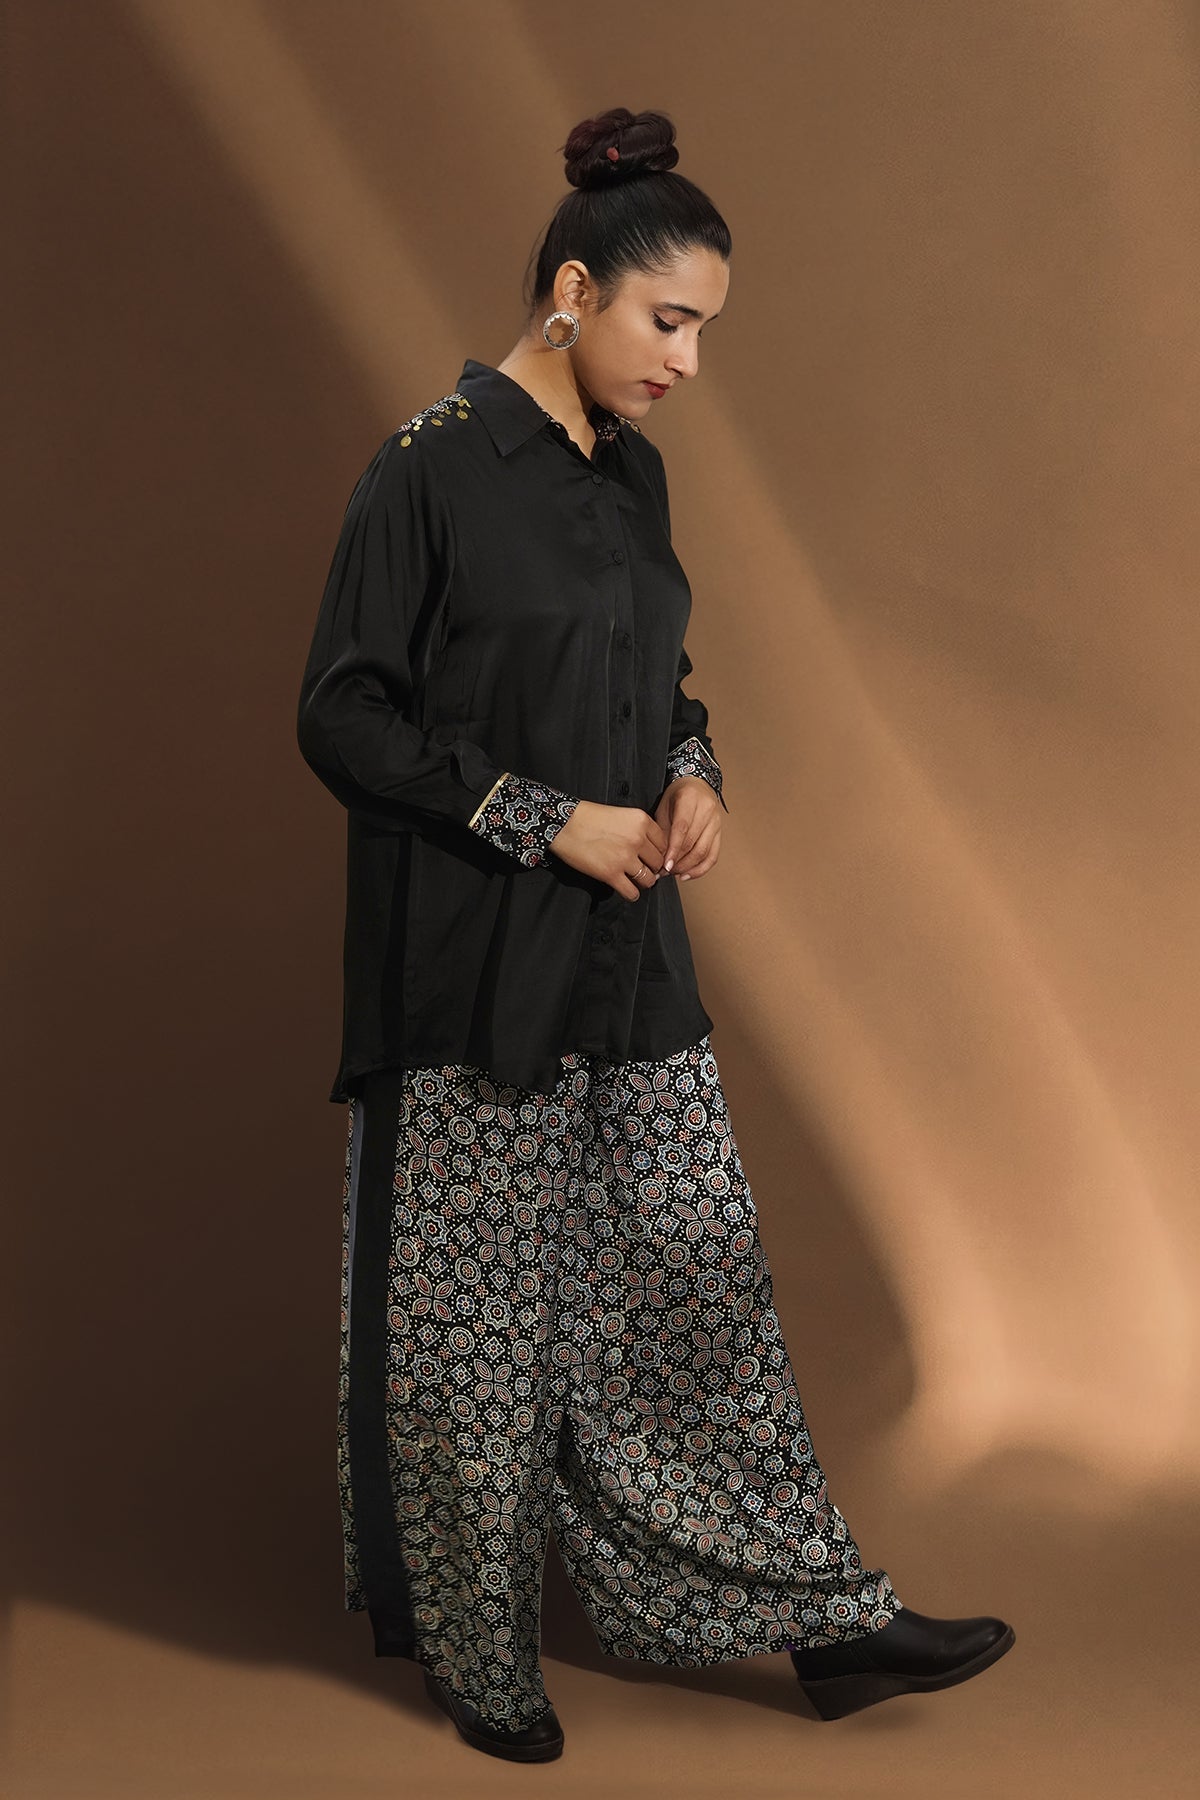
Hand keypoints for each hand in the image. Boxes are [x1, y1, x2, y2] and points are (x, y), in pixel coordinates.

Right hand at [547, 799, 667, 900]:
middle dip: (652, 868)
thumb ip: (638, 829)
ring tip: (635, 880)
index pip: (664, 843)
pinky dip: (632, 894)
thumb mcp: (621, 814)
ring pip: (648, 879)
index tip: (651, 857)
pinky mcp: (611, 873)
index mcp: (642, 821)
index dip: (658, 852)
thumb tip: (649, 850)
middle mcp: (637, 839)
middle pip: (658, 862)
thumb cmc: (589, 818)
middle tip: (643, 869)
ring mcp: (625, 857)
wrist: (564, 824)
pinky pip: (632, 892)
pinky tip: (627, 890)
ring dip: (643, 882)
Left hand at [653, 776, 722, 880]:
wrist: (696, 785)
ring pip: (704, 852)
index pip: (682, 829)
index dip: (673, 850)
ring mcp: (716, 822)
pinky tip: (688, 874)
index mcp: (690, 799)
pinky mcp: (720, 832)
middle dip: (678, 861)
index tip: (665, 865)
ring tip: (674, 873)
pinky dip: (700, 868)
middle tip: (664, 871)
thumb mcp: (664, 807)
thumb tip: (659, 856)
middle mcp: (706, 810)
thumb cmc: (678, 795)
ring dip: (688, 867)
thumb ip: (663, 830)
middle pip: (693, 843)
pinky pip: (713, 855)